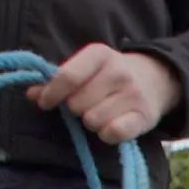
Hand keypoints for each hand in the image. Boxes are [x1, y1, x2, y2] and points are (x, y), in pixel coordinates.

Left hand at [27, 44, 181, 143]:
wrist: (156, 78)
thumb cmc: (110, 75)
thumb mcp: (86, 68)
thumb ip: (57, 80)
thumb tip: (31, 94)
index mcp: (99, 54)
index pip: (67, 77)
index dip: (52, 93)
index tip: (45, 103)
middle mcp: (118, 72)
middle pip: (77, 104)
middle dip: (75, 108)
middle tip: (85, 105)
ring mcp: (133, 95)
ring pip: (92, 121)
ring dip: (91, 122)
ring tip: (100, 113)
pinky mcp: (144, 117)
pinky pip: (113, 133)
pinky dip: (107, 134)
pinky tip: (111, 126)